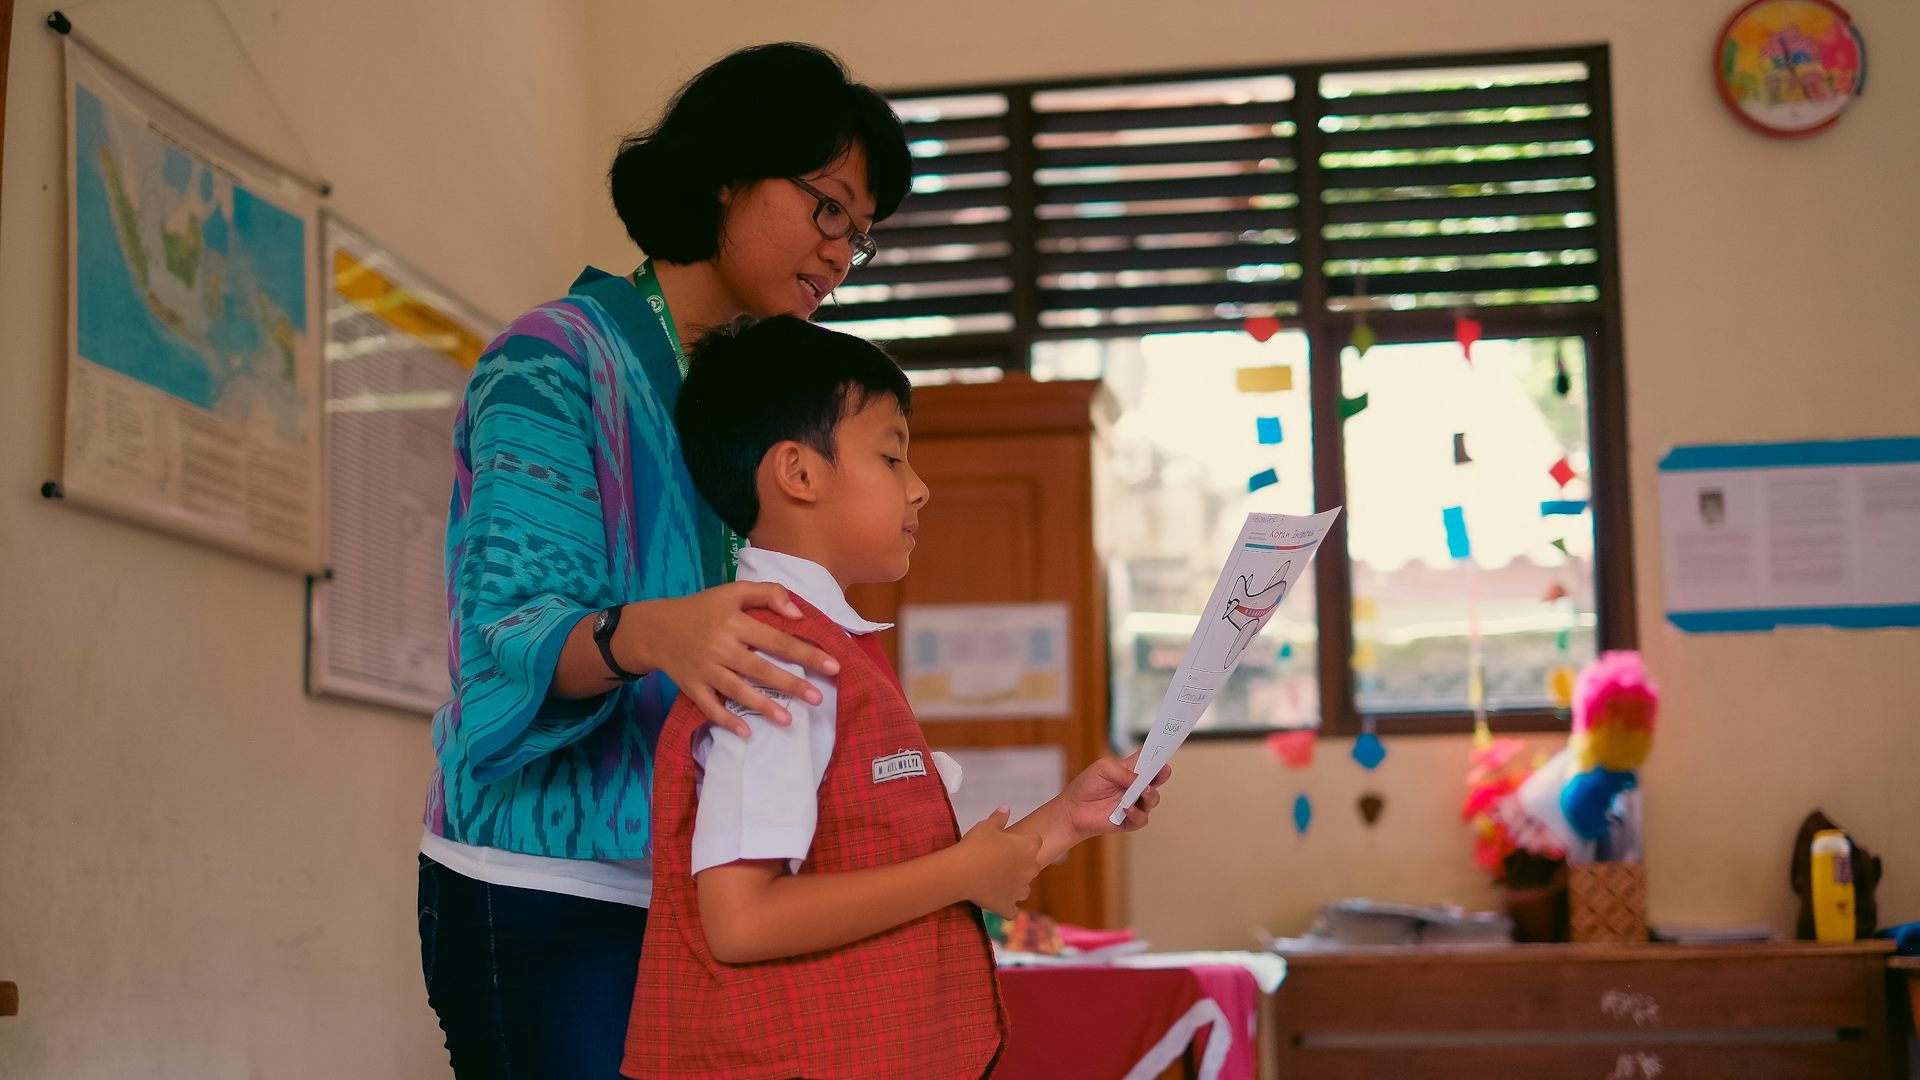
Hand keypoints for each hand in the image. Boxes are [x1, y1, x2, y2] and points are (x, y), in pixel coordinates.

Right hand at [619, 582, 840, 736]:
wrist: (656, 628)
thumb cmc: (702, 609)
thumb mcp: (733, 592)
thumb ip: (768, 594)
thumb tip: (798, 615)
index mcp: (734, 622)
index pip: (776, 639)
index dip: (805, 652)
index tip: (832, 665)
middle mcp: (721, 647)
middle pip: (761, 668)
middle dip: (790, 684)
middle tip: (817, 698)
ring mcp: (706, 670)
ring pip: (738, 690)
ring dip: (763, 706)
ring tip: (788, 720)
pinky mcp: (692, 687)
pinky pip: (710, 707)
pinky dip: (726, 720)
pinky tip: (746, 733)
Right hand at [956, 808, 1043, 917]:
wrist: (963, 871)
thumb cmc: (975, 845)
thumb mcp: (986, 826)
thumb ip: (999, 817)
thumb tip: (1006, 807)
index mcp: (1028, 846)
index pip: (1035, 841)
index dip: (1022, 842)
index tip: (1009, 843)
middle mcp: (1030, 868)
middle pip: (1032, 865)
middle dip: (1020, 864)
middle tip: (1000, 861)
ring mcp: (1021, 889)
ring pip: (1024, 888)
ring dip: (1015, 886)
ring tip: (996, 882)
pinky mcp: (1009, 906)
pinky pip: (1011, 910)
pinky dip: (1005, 907)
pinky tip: (994, 902)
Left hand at [1059, 751, 1172, 840]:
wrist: (1073, 810)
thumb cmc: (1086, 786)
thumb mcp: (1102, 769)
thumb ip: (1123, 772)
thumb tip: (1140, 781)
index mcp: (1130, 771)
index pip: (1149, 760)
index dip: (1158, 755)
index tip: (1166, 750)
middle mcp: (1135, 787)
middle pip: (1157, 779)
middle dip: (1162, 774)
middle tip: (1163, 771)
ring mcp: (1134, 803)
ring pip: (1153, 799)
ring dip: (1150, 795)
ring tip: (1143, 792)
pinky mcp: (1130, 821)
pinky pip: (1142, 818)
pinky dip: (1137, 813)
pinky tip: (1128, 808)